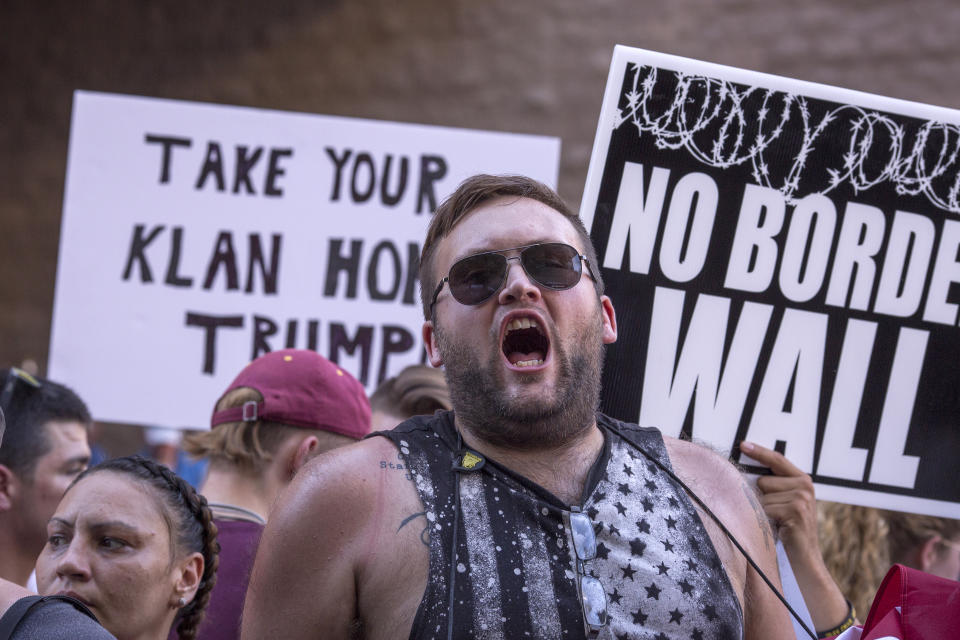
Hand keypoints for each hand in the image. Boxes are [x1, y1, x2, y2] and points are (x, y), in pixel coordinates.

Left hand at [740, 441, 818, 559]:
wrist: (806, 557)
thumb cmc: (789, 529)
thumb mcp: (785, 503)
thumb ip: (774, 486)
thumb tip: (744, 473)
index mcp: (802, 480)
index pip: (777, 459)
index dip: (759, 452)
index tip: (743, 445)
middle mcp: (805, 485)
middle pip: (763, 480)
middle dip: (761, 497)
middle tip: (775, 514)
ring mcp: (801, 497)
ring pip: (762, 495)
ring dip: (763, 510)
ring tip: (778, 522)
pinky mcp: (796, 510)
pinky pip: (765, 509)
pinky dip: (765, 519)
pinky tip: (779, 528)